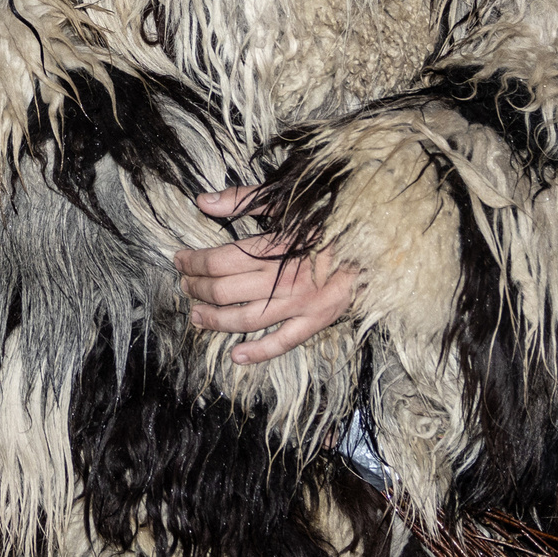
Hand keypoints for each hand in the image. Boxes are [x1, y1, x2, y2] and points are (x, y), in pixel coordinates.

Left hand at [174, 185, 357, 365]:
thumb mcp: (287, 202)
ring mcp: (302, 303)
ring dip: (216, 320)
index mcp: (277, 246)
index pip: (219, 260)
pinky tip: (236, 355)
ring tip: (196, 316)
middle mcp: (285, 278)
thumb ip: (242, 200)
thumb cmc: (330, 217)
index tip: (180, 259)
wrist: (378, 239)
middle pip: (226, 290)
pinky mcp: (318, 320)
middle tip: (184, 285)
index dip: (193, 261)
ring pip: (247, 319)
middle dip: (197, 289)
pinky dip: (258, 352)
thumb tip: (203, 201)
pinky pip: (284, 342)